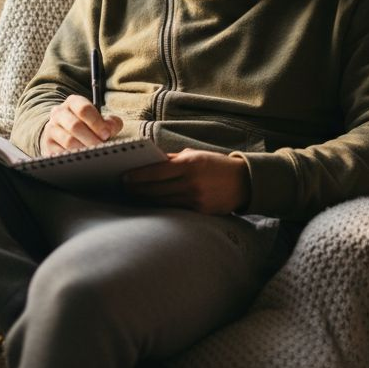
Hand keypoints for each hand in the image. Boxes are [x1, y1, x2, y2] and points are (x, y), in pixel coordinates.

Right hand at [40, 95, 123, 153]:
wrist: (63, 132)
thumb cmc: (86, 125)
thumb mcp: (99, 119)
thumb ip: (110, 122)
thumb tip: (111, 128)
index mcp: (73, 102)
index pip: (84, 109)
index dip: (97, 122)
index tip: (106, 134)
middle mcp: (59, 113)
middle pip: (75, 125)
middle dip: (92, 138)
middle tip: (101, 146)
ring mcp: (51, 128)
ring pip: (68, 140)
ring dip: (84, 148)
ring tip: (94, 152)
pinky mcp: (48, 144)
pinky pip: (61, 152)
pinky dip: (74, 156)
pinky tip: (83, 157)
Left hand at [121, 148, 250, 214]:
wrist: (244, 182)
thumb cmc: (216, 165)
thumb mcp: (196, 155)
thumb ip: (173, 160)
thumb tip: (149, 163)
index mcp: (190, 164)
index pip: (156, 171)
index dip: (138, 176)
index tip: (124, 177)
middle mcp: (191, 183)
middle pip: (156, 189)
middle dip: (137, 189)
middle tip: (124, 188)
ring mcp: (196, 199)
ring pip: (163, 201)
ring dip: (146, 199)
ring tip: (134, 195)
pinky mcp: (200, 212)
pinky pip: (174, 209)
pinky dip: (161, 205)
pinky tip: (151, 203)